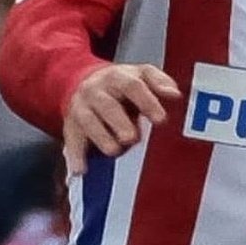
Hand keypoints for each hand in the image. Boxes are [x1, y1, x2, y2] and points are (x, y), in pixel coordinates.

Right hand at [63, 63, 180, 175]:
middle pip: (107, 105)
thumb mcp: (140, 75)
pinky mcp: (70, 125)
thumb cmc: (121, 84)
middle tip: (132, 138)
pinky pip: (71, 140)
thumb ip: (159, 82)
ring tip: (114, 151)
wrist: (82, 80)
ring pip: (87, 121)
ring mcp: (81, 107)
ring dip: (100, 137)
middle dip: (119, 121)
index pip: (132, 86)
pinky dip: (75, 155)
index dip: (147, 102)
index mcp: (117, 77)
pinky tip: (81, 169)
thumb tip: (175, 94)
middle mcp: (96, 90)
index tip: (161, 119)